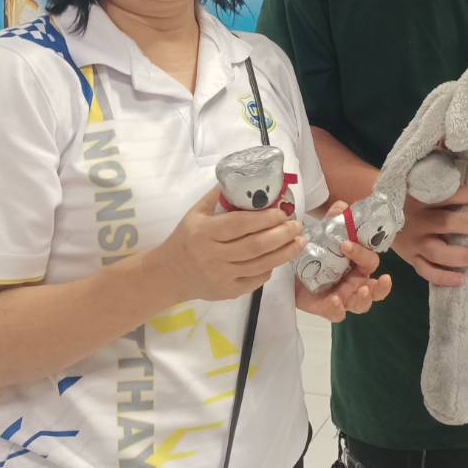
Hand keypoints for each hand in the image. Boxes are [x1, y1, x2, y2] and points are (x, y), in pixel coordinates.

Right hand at [152, 186, 304, 302]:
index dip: (263, 218)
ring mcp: (221, 276)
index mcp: (204, 233)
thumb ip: (217, 196)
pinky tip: (279, 257)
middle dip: (281, 235)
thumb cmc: (185, 239)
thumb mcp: (195, 214)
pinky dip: (269, 268)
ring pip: (259, 265)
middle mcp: (213, 256)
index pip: (239, 225)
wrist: (168, 275)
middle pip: (254, 246)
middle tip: (297, 225)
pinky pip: (255, 280)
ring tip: (300, 242)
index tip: (282, 212)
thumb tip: (243, 175)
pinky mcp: (227, 292)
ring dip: (284, 253)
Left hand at [294, 201, 393, 321]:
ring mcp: (343, 298)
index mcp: (358, 266)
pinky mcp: (327, 309)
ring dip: (365, 299)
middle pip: (376, 290)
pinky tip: (334, 300)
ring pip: (362, 305)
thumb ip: (333, 221)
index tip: (346, 244)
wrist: (291, 272)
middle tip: (382, 279)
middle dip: (381, 287)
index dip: (362, 253)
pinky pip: (338, 314)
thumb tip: (343, 206)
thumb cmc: (316, 255)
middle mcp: (355, 283)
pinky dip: (337, 309)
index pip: (370, 261)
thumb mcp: (323, 236)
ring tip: (361, 291)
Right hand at [392, 184, 467, 287]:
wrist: (375, 213)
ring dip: (465, 255)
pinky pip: (427, 271)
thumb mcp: (417, 185)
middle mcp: (418, 221)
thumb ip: (439, 185)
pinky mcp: (410, 258)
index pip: (448, 195)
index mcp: (420, 199)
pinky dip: (443, 277)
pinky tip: (462, 279)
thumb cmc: (405, 197)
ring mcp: (413, 243)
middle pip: (448, 223)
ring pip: (440, 252)